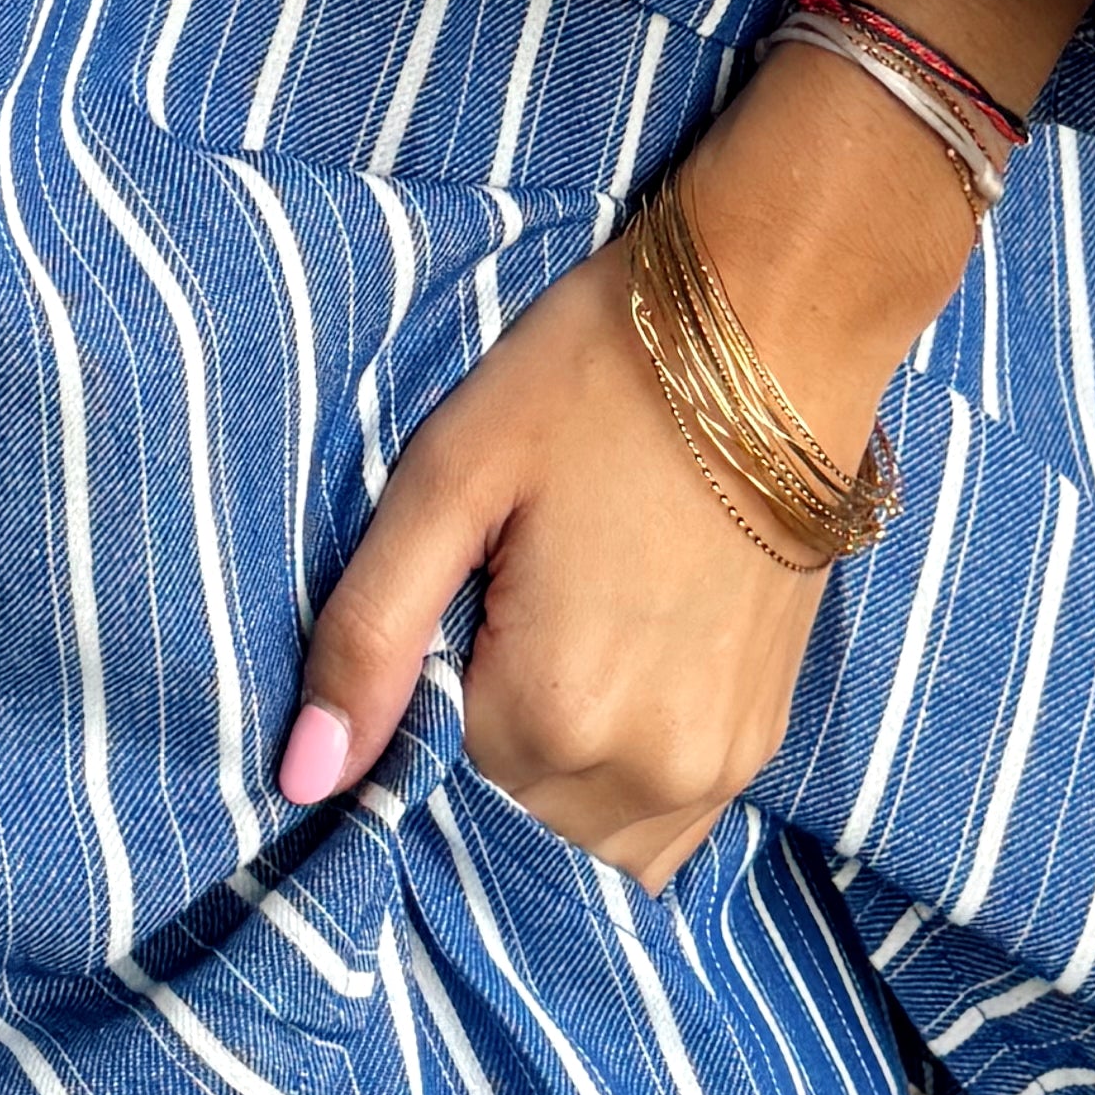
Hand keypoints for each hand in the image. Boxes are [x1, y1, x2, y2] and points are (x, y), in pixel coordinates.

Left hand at [266, 0, 1094, 892]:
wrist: (802, 274)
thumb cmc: (606, 337)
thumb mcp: (455, 454)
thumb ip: (363, 620)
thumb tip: (292, 775)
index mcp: (558, 717)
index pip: (430, 792)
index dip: (409, 686)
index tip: (432, 585)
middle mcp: (657, 774)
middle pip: (509, 819)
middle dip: (478, 714)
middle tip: (503, 551)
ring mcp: (735, 761)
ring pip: (591, 817)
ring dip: (552, 724)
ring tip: (561, 560)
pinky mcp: (781, 721)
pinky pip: (668, 794)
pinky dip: (625, 724)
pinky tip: (620, 588)